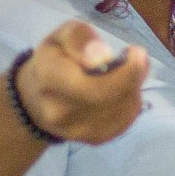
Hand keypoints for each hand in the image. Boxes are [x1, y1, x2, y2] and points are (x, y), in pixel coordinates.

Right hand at [16, 21, 148, 145]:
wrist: (37, 98)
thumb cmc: (54, 59)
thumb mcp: (61, 36)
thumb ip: (79, 38)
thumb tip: (103, 56)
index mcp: (49, 80)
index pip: (94, 86)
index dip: (125, 72)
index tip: (135, 51)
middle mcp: (60, 111)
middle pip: (112, 99)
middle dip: (134, 77)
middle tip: (138, 59)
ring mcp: (76, 131)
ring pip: (123, 111)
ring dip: (134, 89)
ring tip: (127, 73)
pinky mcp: (93, 140)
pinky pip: (125, 122)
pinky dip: (131, 104)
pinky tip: (123, 91)